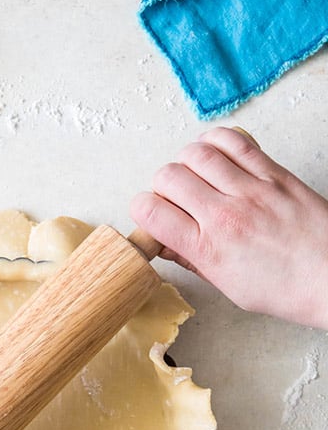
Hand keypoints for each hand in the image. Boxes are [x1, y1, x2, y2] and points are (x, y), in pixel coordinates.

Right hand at [130, 127, 327, 328]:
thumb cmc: (286, 288)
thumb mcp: (226, 285)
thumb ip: (191, 259)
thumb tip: (165, 242)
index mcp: (207, 248)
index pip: (149, 211)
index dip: (142, 209)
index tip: (152, 215)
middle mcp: (224, 215)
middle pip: (167, 177)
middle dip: (162, 186)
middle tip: (174, 196)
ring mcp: (250, 190)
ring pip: (196, 153)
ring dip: (186, 161)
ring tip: (195, 174)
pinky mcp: (274, 174)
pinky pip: (234, 141)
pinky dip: (216, 141)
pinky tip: (215, 154)